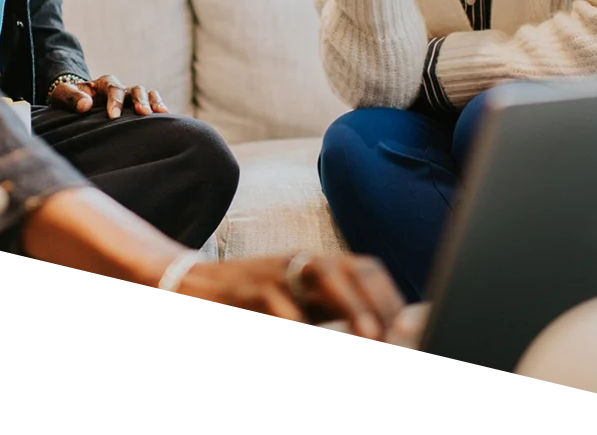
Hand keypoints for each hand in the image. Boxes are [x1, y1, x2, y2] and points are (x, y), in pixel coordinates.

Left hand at [48, 74, 168, 118]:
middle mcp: (120, 88)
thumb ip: (71, 97)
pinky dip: (159, 106)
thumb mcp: (62, 94)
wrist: (74, 103)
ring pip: (146, 94)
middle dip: (139, 100)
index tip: (113, 117)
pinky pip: (151, 103)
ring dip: (153, 102)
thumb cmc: (67, 99)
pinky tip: (166, 116)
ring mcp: (130, 96)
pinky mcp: (135, 106)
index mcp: (103, 83)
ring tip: (160, 113)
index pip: (113, 89)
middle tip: (142, 113)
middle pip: (135, 89)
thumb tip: (85, 105)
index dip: (115, 102)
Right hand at [178, 253, 405, 341]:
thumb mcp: (295, 301)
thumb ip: (328, 311)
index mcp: (315, 262)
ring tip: (369, 335)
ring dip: (352, 306)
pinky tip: (313, 334)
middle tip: (389, 337)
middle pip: (352, 268)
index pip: (366, 268)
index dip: (389, 298)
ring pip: (324, 275)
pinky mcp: (252, 289)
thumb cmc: (252, 299)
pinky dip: (302, 323)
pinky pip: (284, 305)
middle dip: (377, 302)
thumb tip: (374, 332)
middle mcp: (300, 259)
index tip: (403, 330)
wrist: (193, 285)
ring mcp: (277, 271)